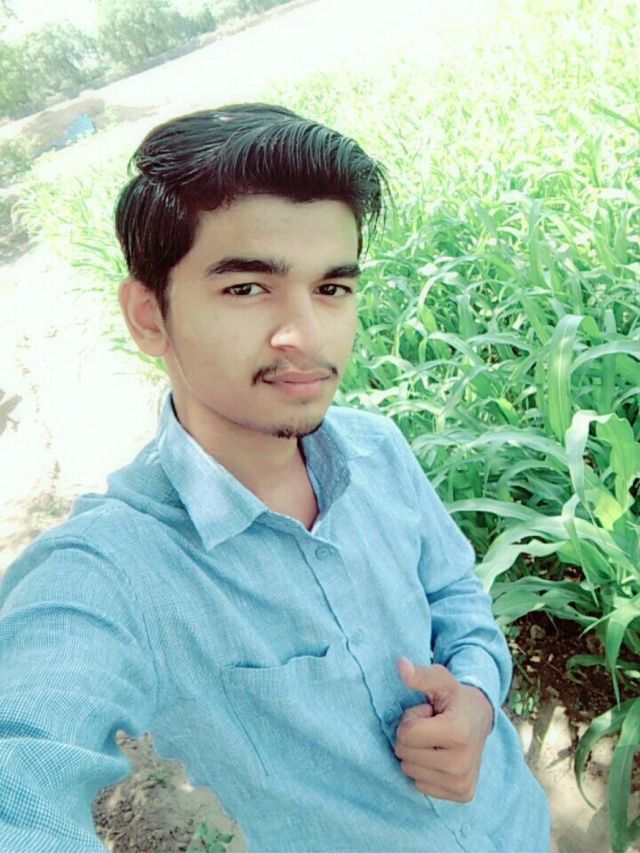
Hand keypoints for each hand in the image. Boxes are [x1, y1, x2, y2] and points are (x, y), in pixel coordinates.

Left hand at [393, 658, 492, 802]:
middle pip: (405, 754)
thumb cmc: (456, 698)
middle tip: (432, 726)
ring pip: (409, 771)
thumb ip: (421, 674)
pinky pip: (420, 785)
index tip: (429, 714)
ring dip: (417, 753)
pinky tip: (440, 755)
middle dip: (412, 736)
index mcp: (459, 733)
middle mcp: (462, 763)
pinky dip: (424, 769)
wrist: (481, 719)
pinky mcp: (461, 794)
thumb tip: (401, 665)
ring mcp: (462, 783)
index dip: (412, 719)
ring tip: (436, 740)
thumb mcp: (441, 680)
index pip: (406, 734)